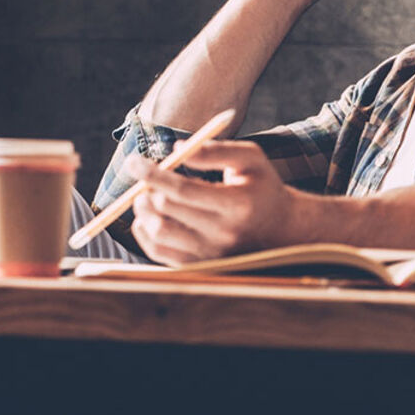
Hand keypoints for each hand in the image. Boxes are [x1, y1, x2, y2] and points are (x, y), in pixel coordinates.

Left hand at [127, 141, 300, 264]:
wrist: (280, 229)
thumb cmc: (260, 187)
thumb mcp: (250, 158)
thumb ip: (215, 150)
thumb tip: (176, 148)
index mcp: (238, 205)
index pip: (184, 190)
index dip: (154, 174)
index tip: (133, 161)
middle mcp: (224, 234)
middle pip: (167, 211)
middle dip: (145, 189)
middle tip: (140, 176)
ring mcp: (211, 255)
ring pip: (159, 233)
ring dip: (142, 211)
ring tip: (143, 196)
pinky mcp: (200, 266)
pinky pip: (159, 253)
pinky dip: (144, 233)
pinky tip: (147, 217)